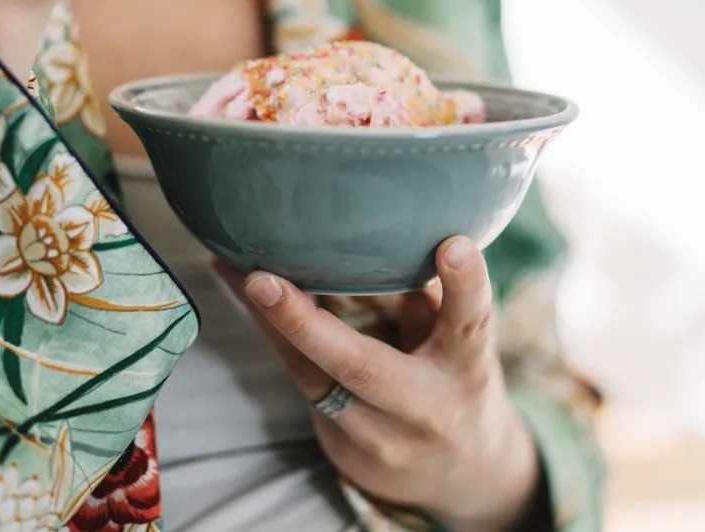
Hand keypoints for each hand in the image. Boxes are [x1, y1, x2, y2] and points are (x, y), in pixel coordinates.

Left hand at [219, 237, 541, 531]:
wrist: (461, 476)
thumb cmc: (456, 381)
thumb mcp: (463, 341)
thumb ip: (438, 296)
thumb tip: (400, 228)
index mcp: (465, 368)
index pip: (470, 324)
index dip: (465, 285)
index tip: (453, 246)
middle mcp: (425, 408)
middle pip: (361, 367)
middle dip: (304, 324)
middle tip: (260, 280)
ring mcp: (380, 439)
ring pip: (313, 379)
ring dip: (268, 324)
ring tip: (233, 270)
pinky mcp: (343, 451)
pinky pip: (302, 385)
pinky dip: (274, 340)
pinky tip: (247, 299)